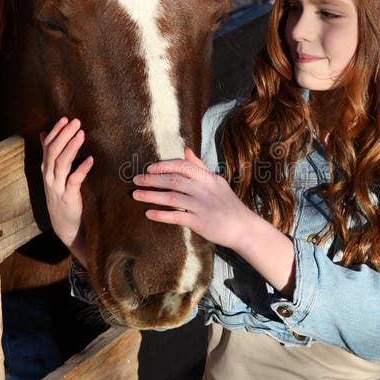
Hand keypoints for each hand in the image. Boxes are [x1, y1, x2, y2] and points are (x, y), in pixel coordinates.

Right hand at [40, 118, 93, 262]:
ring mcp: (57, 186)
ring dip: (71, 146)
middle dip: (64, 134)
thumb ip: (50, 156)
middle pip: (53, 151)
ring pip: (61, 162)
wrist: (64, 226)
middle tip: (76, 122)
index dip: (56, 132)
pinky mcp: (68, 196)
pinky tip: (90, 160)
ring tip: (81, 134)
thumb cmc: (62, 197)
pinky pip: (74, 180)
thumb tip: (44, 134)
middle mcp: (49, 176)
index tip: (65, 119)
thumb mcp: (53, 176)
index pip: (47, 146)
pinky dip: (82, 169)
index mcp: (46, 169)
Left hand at [132, 147, 256, 250]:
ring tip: (136, 195)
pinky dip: (161, 215)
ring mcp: (202, 206)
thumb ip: (200, 167)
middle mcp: (204, 190)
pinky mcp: (200, 223)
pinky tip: (149, 214)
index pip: (183, 166)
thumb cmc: (228, 205)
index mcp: (208, 178)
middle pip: (174, 180)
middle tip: (136, 180)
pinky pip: (177, 217)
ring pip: (172, 198)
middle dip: (152, 179)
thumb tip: (186, 151)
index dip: (165, 166)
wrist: (244, 228)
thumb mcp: (217, 182)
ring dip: (151, 195)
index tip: (150, 169)